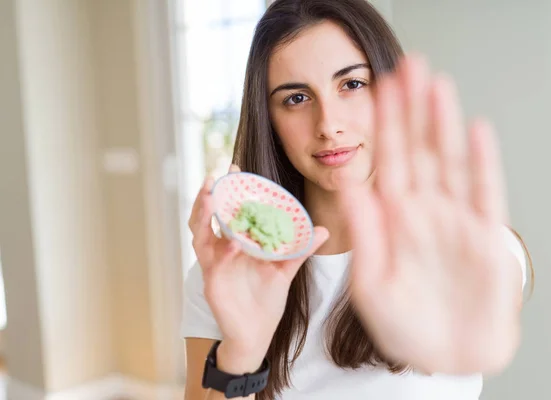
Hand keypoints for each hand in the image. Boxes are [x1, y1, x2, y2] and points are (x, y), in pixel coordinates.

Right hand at [189, 165, 329, 369]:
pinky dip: (221, 251)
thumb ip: (300, 249)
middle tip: (214, 177)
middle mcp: (220, 250)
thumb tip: (323, 230)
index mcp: (234, 242)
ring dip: (203, 216)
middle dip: (207, 196)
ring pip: (199, 235)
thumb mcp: (285, 270)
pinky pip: (213, 264)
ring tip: (210, 198)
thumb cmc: (266, 300)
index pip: (226, 211)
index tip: (233, 168)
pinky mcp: (212, 283)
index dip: (227, 190)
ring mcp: (213, 266)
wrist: (257, 334)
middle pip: (205, 217)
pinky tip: (231, 242)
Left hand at [341, 55, 520, 373]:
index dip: (381, 127)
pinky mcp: (486, 238)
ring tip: (436, 85)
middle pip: (418, 151)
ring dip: (443, 124)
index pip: (385, 163)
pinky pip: (484, 193)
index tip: (374, 89)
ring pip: (450, 162)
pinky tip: (474, 130)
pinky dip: (482, 163)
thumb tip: (347, 183)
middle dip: (411, 110)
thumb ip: (364, 231)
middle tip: (407, 66)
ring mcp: (456, 222)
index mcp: (394, 221)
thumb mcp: (372, 281)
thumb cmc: (406, 327)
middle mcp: (424, 213)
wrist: (447, 359)